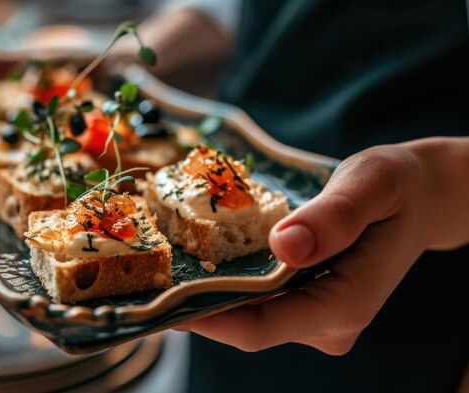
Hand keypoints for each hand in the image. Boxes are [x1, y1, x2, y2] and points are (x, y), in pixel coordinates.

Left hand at [177, 137, 468, 354]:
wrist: (419, 197)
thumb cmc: (398, 188)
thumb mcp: (372, 186)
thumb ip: (335, 216)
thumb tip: (285, 245)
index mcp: (344, 304)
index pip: (260, 328)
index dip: (205, 319)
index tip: (158, 300)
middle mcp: (326, 322)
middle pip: (247, 324)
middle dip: (197, 303)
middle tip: (147, 274)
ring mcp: (316, 316)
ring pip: (249, 314)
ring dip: (209, 291)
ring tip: (165, 262)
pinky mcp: (307, 302)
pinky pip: (259, 299)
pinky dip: (230, 281)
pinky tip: (202, 258)